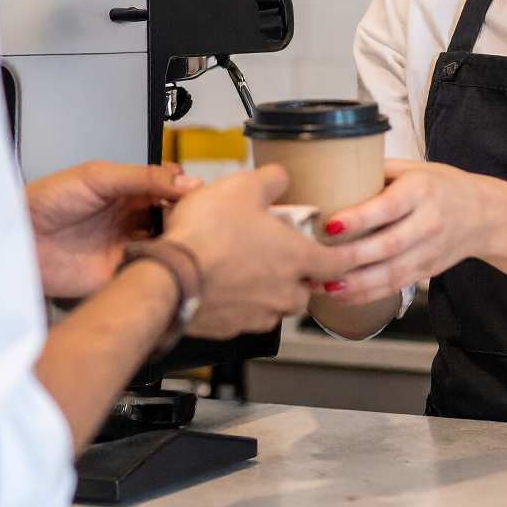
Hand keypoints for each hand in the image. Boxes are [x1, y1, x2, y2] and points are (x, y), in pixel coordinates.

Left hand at [25, 162, 199, 298]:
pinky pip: (145, 277)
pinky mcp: (116, 276)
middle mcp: (131, 220)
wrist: (18, 236)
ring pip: (164, 250)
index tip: (198, 197)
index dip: (187, 193)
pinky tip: (163, 267)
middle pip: (173, 221)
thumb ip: (142, 177)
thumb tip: (184, 181)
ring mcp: (126, 249)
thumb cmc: (48, 199)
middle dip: (186, 222)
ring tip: (182, 245)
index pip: (171, 190)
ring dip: (175, 249)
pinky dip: (157, 274)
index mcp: (130, 192)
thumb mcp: (99, 177)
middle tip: (194, 223)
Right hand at [163, 165, 347, 338]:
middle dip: (294, 277)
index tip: (323, 251)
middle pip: (305, 291)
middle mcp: (284, 292)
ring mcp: (258, 314)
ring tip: (241, 268)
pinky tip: (221, 284)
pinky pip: (245, 318)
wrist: (170, 276)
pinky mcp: (232, 329)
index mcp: (296, 257)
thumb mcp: (242, 186)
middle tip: (271, 256)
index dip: (332, 257)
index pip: (337, 267)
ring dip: (266, 292)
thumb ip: (271, 179)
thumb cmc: (207, 234)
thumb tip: (281, 177)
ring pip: (275, 308)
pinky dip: (239, 305)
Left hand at [320, 159, 499, 304]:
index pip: (388, 207)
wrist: (486, 215)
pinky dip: (367, 294)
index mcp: (421, 191)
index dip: (358, 219)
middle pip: (387, 246)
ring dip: (355, 283)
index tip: (330, 225)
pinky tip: (342, 294)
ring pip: (391, 273)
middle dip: (349, 258)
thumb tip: (334, 168)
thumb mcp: (415, 168)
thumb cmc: (443, 185)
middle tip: (318, 260)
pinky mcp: (427, 271)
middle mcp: (428, 223)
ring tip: (324, 284)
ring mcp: (429, 251)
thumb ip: (378, 169)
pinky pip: (395, 286)